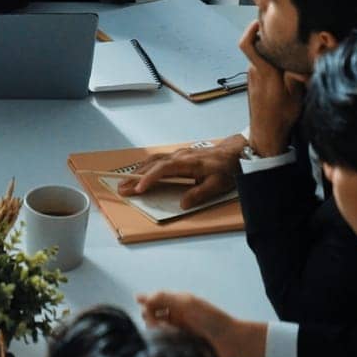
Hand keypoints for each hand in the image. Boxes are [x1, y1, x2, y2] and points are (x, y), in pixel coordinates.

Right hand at [118, 134, 246, 206]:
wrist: (235, 153)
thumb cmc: (227, 169)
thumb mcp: (217, 185)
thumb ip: (199, 194)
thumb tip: (182, 204)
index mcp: (187, 163)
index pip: (163, 169)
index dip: (149, 179)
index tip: (138, 188)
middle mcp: (179, 156)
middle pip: (153, 165)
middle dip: (135, 176)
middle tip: (121, 187)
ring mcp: (178, 154)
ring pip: (153, 161)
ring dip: (138, 171)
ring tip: (125, 181)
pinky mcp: (179, 156)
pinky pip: (158, 159)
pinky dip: (146, 166)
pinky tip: (140, 172)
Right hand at [137, 291, 266, 356]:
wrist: (231, 342)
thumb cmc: (212, 319)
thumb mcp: (187, 302)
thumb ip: (164, 298)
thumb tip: (142, 298)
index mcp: (179, 305)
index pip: (156, 301)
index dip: (146, 300)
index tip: (137, 299)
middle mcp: (176, 319)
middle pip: (153, 316)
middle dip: (148, 315)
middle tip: (153, 318)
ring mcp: (177, 335)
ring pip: (156, 331)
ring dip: (155, 329)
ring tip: (162, 330)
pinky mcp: (179, 350)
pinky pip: (163, 346)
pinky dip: (160, 343)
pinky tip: (164, 342)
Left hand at [240, 21, 306, 157]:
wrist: (266, 134)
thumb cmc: (282, 116)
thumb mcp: (298, 94)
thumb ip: (302, 73)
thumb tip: (314, 54)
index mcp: (264, 71)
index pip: (247, 44)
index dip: (250, 29)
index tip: (260, 20)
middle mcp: (254, 71)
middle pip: (255, 45)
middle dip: (266, 36)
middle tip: (283, 31)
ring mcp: (252, 77)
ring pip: (259, 55)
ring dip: (269, 49)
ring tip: (288, 47)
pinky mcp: (253, 82)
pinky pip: (260, 64)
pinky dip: (269, 60)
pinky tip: (284, 64)